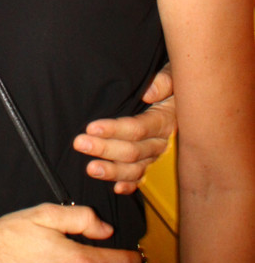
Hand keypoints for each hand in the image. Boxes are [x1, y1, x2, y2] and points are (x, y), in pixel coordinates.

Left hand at [73, 64, 175, 193]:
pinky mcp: (150, 161)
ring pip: (135, 168)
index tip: (92, 127)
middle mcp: (162, 141)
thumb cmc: (171, 82)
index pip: (138, 128)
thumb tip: (149, 93)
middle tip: (80, 144)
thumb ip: (164, 82)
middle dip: (105, 149)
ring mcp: (155, 154)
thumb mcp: (172, 74)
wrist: (182, 95)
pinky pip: (141, 177)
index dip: (115, 129)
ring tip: (90, 169)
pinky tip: (116, 189)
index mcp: (165, 120)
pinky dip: (130, 184)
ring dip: (112, 171)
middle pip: (133, 151)